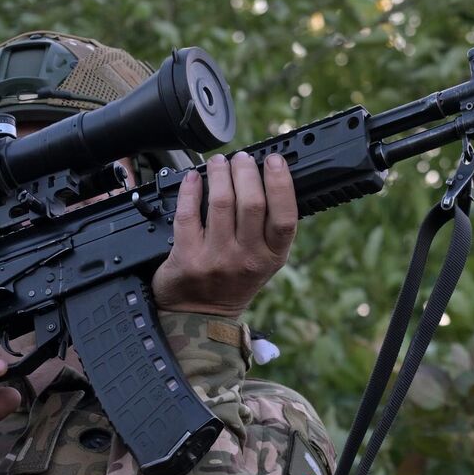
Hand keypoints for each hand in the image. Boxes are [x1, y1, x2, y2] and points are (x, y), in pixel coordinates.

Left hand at [151, 152, 298, 317]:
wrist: (198, 316)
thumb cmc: (232, 282)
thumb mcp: (262, 263)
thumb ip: (268, 229)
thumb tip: (264, 177)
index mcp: (272, 258)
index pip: (285, 217)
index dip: (281, 183)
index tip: (274, 161)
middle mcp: (247, 259)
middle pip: (252, 203)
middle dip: (246, 171)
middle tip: (242, 159)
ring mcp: (217, 259)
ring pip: (221, 203)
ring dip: (220, 174)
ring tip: (219, 163)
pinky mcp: (188, 258)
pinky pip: (189, 213)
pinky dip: (191, 189)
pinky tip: (192, 179)